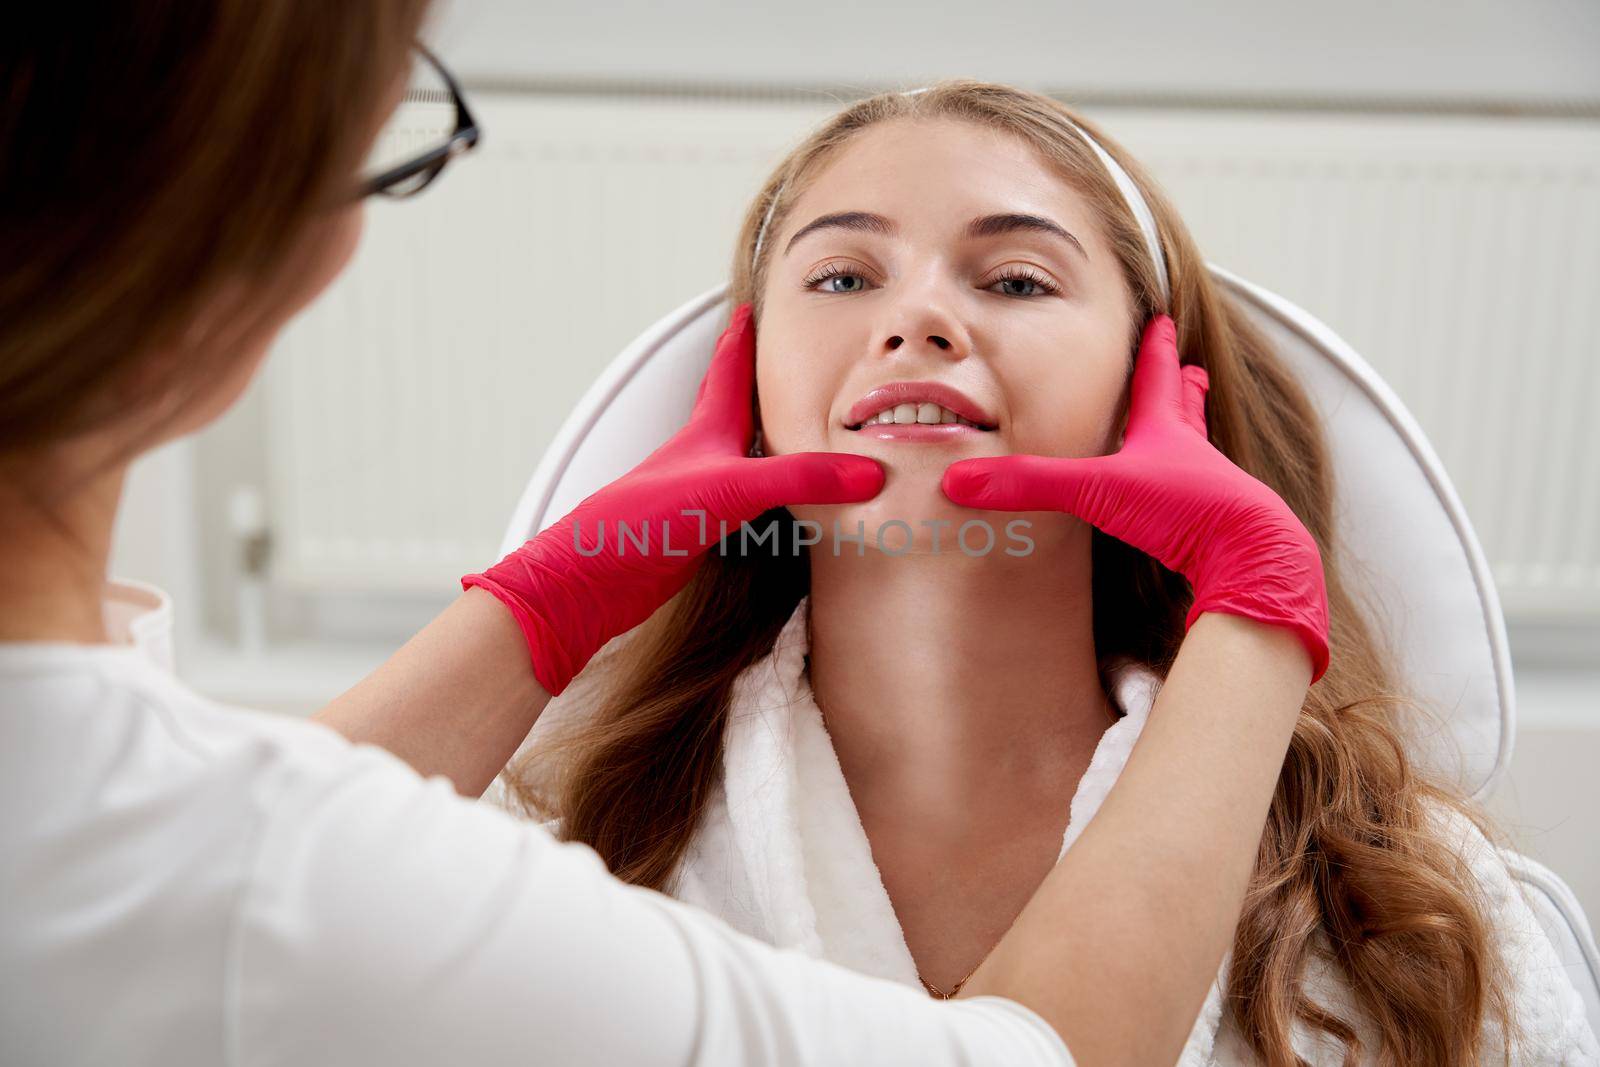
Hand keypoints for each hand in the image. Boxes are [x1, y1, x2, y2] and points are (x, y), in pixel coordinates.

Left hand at [463, 303, 884, 694]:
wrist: (594, 580)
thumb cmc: (644, 521)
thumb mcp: (732, 489)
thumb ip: (801, 479)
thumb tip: (870, 475)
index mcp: (706, 432)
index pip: (728, 371)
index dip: (741, 338)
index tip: (752, 305)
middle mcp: (702, 458)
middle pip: (727, 405)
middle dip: (747, 378)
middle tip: (768, 355)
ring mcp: (699, 497)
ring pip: (737, 457)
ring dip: (759, 439)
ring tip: (785, 426)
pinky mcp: (699, 536)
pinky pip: (744, 506)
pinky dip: (765, 497)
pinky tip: (776, 507)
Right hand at [940, 315, 1328, 682]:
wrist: (1250, 557)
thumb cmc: (1186, 508)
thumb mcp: (1098, 491)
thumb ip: (1030, 485)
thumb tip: (960, 481)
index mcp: (1164, 430)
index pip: (1157, 376)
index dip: (1156, 348)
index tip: (1163, 320)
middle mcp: (1190, 454)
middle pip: (1186, 409)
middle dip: (1182, 388)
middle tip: (1190, 368)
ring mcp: (1207, 493)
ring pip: (1195, 455)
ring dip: (1187, 440)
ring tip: (1181, 432)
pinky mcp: (1213, 532)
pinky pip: (1196, 505)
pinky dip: (1184, 496)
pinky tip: (1176, 509)